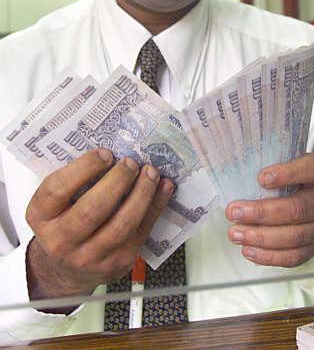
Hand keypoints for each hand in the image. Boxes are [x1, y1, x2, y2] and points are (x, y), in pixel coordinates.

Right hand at [26, 149, 173, 305]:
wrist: (66, 270)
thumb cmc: (64, 223)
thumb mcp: (55, 203)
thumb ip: (74, 181)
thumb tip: (114, 152)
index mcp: (41, 217)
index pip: (57, 190)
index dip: (84, 168)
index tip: (106, 153)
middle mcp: (61, 241)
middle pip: (92, 209)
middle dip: (118, 181)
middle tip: (131, 162)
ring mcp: (90, 257)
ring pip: (122, 224)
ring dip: (142, 193)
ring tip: (151, 172)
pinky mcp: (117, 263)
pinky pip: (141, 232)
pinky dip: (156, 206)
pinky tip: (164, 188)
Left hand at [225, 153, 313, 266]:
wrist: (298, 189)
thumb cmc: (284, 173)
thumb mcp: (279, 158)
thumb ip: (263, 159)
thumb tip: (231, 161)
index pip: (313, 169)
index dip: (288, 174)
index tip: (261, 178)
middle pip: (299, 208)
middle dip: (262, 212)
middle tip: (235, 212)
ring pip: (296, 235)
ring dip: (262, 237)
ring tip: (237, 233)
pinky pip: (295, 256)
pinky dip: (270, 256)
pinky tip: (250, 250)